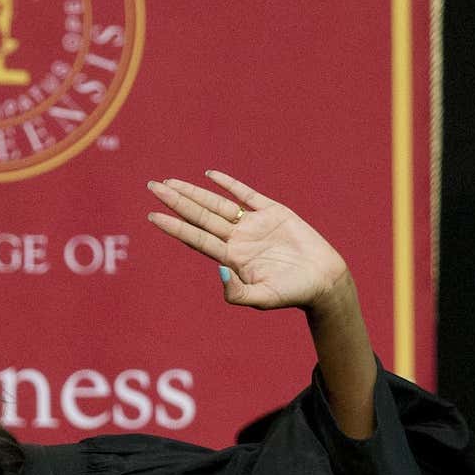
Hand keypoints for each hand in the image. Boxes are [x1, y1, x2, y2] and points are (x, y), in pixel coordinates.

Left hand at [147, 170, 349, 311]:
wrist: (323, 280)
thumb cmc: (292, 294)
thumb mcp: (262, 299)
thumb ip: (237, 293)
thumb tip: (220, 270)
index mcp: (231, 258)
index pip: (196, 238)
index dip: (174, 226)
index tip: (152, 216)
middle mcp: (237, 239)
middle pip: (200, 216)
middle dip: (176, 202)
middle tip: (151, 186)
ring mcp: (253, 224)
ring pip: (217, 204)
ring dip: (194, 192)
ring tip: (170, 182)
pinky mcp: (273, 212)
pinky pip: (246, 194)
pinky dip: (229, 184)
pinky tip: (210, 175)